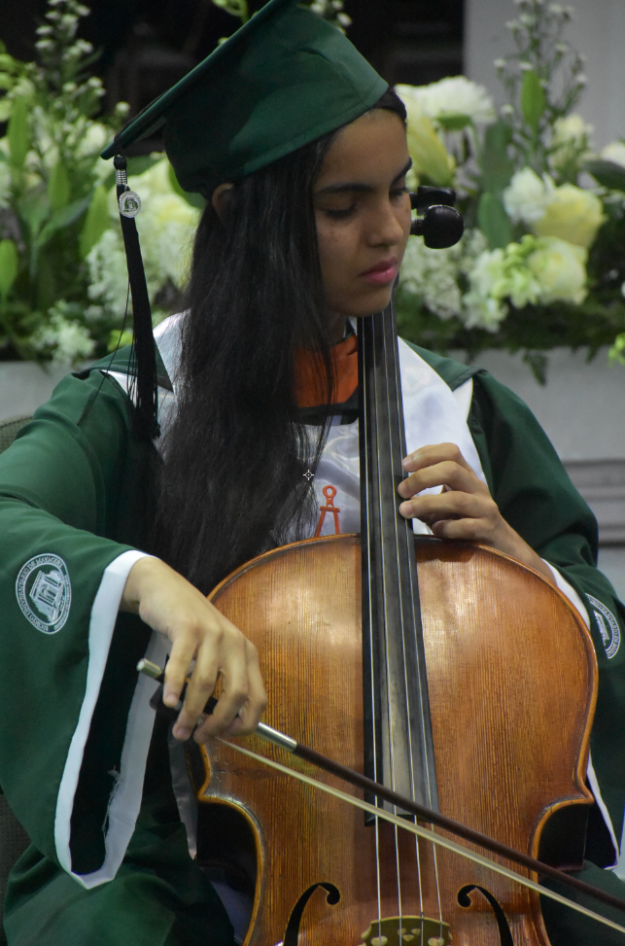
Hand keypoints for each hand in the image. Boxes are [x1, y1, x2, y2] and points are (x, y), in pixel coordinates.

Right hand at [121, 558, 267, 741]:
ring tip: (179, 728)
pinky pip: (182, 664)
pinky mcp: (187, 627)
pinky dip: (175, 687)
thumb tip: (215, 727)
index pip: (258, 698)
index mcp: (247, 653)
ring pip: (207, 683)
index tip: (224, 737)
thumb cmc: (190, 628)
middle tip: (198, 738)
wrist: (165, 589)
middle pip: (236, 694)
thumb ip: (220, 680)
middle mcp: (235, 642)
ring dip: (191, 712)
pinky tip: (169, 702)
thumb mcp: (214, 652)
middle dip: (217, 723)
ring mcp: (212, 633)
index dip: (245, 724)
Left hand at [397, 443, 553, 581]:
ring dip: (426, 503)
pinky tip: (435, 530)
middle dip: (422, 477)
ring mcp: (485, 508)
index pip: (450, 452)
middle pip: (451, 469)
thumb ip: (426, 499)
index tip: (404, 465)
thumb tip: (399, 497)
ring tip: (405, 510)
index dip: (426, 453)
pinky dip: (446, 528)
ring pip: (456, 499)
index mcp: (467, 477)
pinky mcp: (488, 530)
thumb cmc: (467, 525)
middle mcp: (477, 488)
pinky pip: (466, 526)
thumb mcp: (446, 507)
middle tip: (401, 490)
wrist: (503, 549)